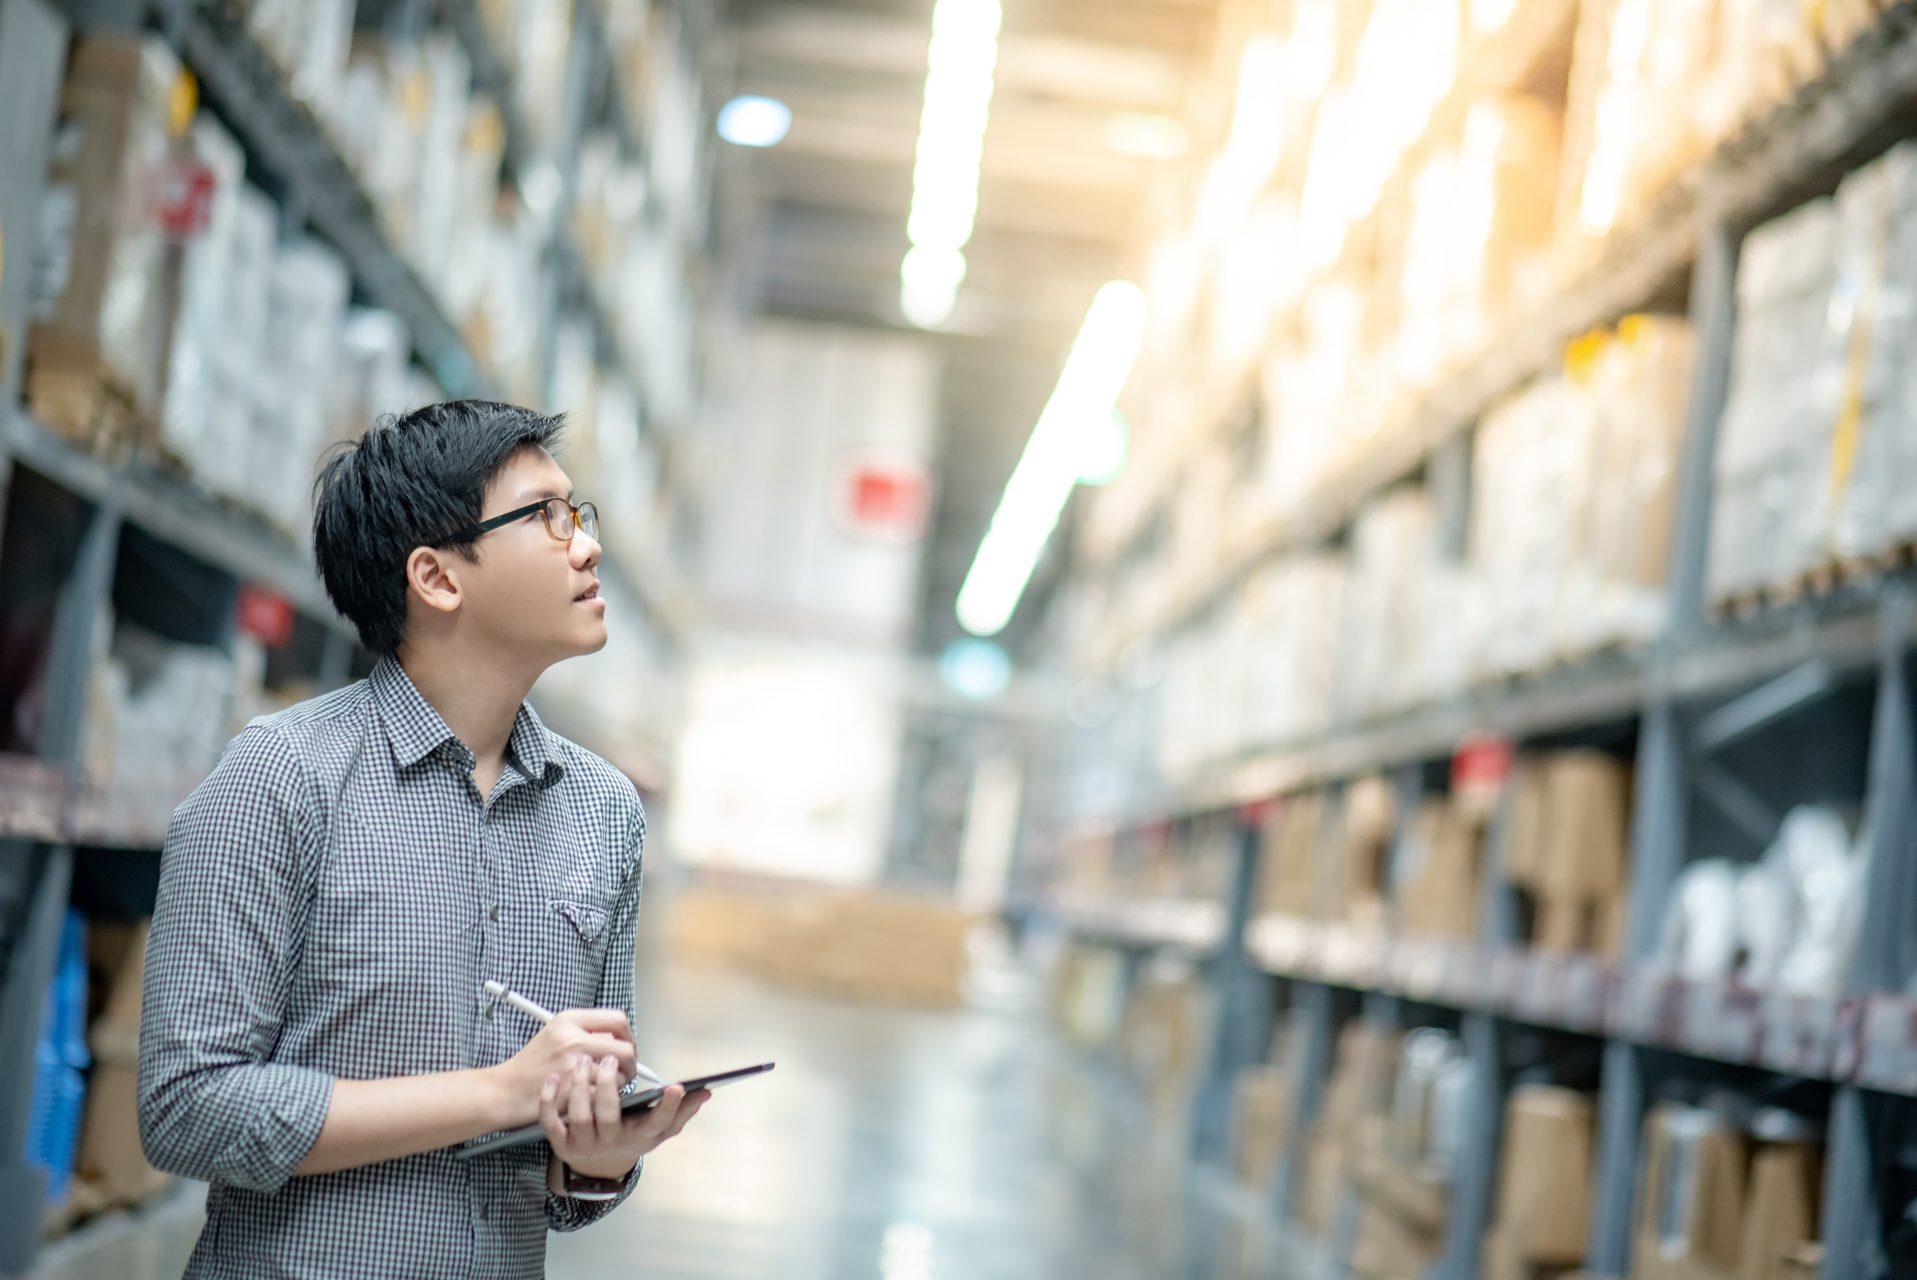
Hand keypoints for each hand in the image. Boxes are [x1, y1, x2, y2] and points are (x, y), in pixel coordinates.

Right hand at [492, 1009, 636, 1125]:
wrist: (505, 1091)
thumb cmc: (530, 1065)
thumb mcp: (554, 1034)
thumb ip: (586, 1031)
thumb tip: (619, 1040)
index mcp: (569, 1020)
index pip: (617, 1020)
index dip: (628, 1035)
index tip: (626, 1046)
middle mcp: (572, 1039)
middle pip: (625, 1048)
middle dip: (631, 1063)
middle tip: (626, 1071)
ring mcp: (572, 1065)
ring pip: (618, 1074)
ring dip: (618, 1083)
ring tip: (605, 1086)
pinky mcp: (571, 1091)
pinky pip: (604, 1094)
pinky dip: (603, 1099)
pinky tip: (592, 1098)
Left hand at [541, 1054, 710, 1180]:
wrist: (596, 1165)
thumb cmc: (630, 1136)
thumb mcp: (657, 1129)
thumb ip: (681, 1112)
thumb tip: (706, 1093)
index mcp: (639, 1138)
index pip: (658, 1124)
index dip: (669, 1108)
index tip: (677, 1087)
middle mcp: (611, 1143)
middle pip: (608, 1117)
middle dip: (608, 1086)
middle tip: (610, 1057)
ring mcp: (583, 1144)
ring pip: (578, 1117)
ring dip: (580, 1087)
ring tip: (583, 1061)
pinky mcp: (560, 1143)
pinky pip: (550, 1122)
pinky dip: (549, 1101)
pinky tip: (554, 1079)